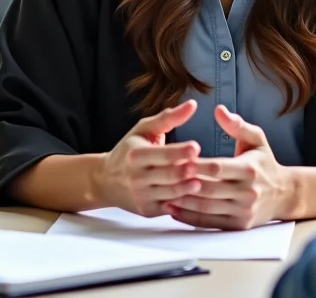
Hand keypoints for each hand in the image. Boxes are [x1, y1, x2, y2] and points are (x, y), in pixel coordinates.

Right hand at [95, 100, 202, 217]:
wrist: (105, 180)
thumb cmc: (129, 150)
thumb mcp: (144, 130)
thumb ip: (168, 118)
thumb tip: (193, 105)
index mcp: (135, 155)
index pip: (160, 154)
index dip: (178, 151)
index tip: (196, 147)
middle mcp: (136, 177)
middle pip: (167, 175)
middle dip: (188, 172)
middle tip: (210, 168)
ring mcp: (141, 196)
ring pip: (171, 193)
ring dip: (190, 189)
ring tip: (205, 182)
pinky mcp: (147, 210)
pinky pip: (170, 208)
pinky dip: (185, 204)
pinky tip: (199, 199)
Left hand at [165, 105, 293, 229]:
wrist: (283, 194)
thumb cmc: (264, 162)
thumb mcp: (256, 139)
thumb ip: (237, 124)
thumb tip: (219, 110)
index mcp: (249, 170)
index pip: (217, 167)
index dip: (196, 164)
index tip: (177, 159)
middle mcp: (247, 193)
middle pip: (209, 189)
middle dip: (185, 183)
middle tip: (162, 177)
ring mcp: (243, 212)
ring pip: (206, 207)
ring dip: (183, 201)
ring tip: (162, 192)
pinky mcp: (238, 225)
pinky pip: (209, 222)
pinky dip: (189, 217)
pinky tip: (172, 209)